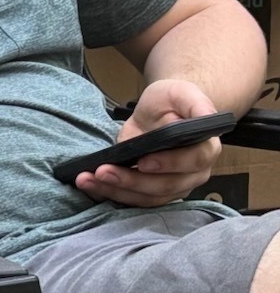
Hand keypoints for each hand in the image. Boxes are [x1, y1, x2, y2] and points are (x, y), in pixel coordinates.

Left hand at [74, 78, 223, 206]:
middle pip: (165, 186)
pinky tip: (90, 185)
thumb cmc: (173, 102)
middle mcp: (194, 173)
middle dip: (131, 181)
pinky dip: (111, 193)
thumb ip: (196, 104)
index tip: (142, 162)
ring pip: (147, 197)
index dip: (168, 164)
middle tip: (102, 171)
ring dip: (115, 191)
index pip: (192, 162)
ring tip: (86, 180)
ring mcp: (175, 186)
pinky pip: (134, 199)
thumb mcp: (183, 93)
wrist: (161, 113)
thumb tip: (206, 117)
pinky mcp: (153, 192)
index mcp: (206, 149)